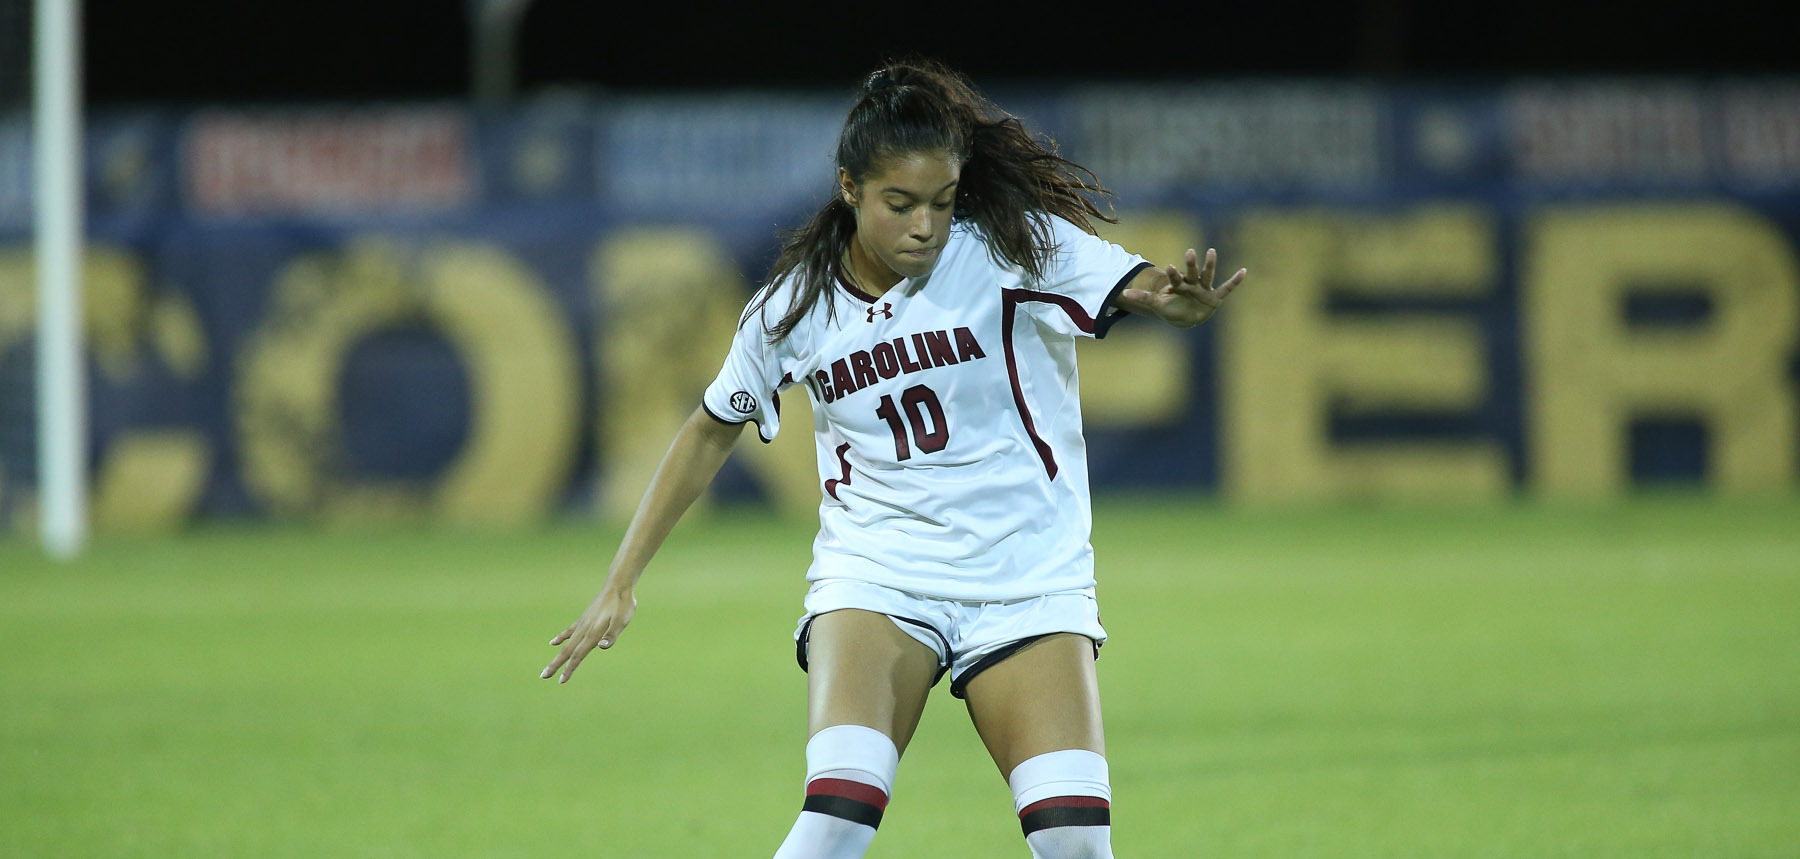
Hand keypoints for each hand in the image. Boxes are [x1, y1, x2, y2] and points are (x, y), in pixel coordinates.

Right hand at [541, 586, 636, 683]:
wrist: (618, 584)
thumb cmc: (623, 604)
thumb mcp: (622, 621)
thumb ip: (611, 635)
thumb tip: (601, 647)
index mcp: (593, 633)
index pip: (578, 655)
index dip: (570, 668)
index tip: (561, 681)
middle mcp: (585, 629)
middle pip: (567, 651)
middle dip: (556, 665)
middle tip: (543, 676)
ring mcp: (583, 623)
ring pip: (566, 643)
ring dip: (557, 656)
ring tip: (548, 666)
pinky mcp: (584, 618)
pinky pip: (569, 631)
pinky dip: (561, 638)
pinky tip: (553, 642)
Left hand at [1120, 248, 1245, 327]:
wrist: (1186, 316)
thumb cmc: (1172, 308)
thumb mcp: (1157, 304)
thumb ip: (1143, 298)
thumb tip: (1123, 295)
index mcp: (1178, 286)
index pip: (1175, 279)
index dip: (1173, 274)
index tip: (1169, 266)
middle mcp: (1192, 285)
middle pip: (1191, 273)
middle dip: (1190, 264)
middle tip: (1189, 252)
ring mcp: (1204, 290)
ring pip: (1207, 276)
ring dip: (1209, 265)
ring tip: (1212, 251)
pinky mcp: (1215, 297)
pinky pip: (1226, 289)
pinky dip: (1235, 281)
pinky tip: (1244, 271)